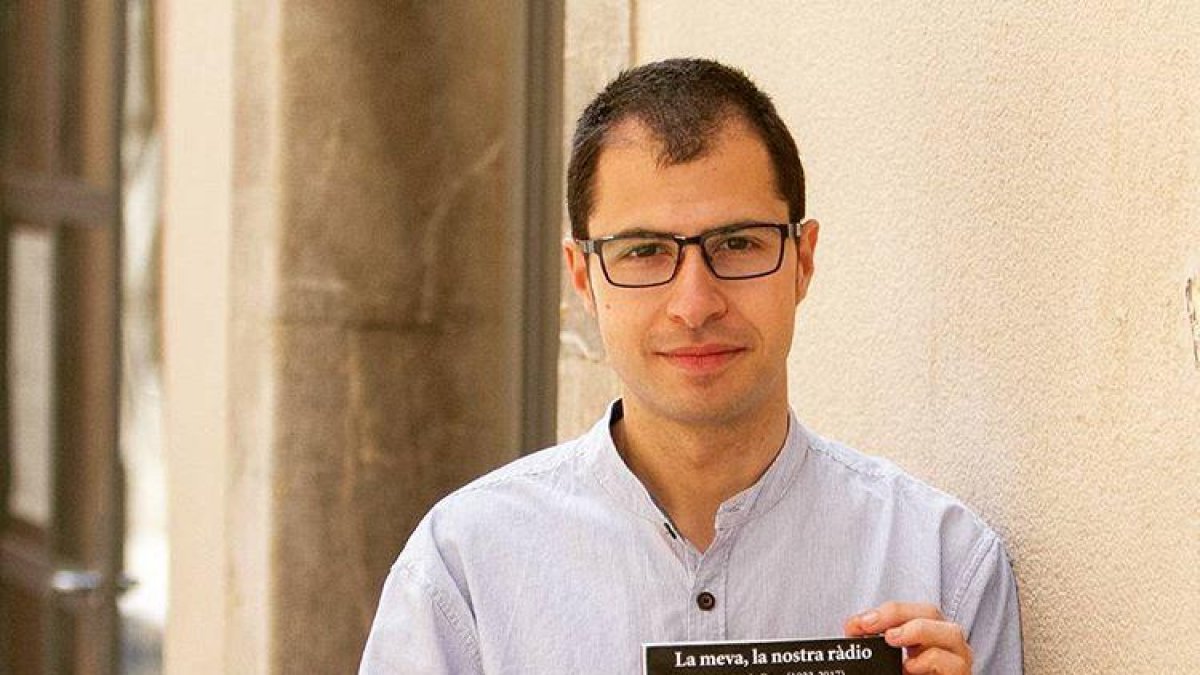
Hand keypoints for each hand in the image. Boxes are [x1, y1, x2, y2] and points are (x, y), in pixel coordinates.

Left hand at [844, 602, 971, 674]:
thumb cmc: (905, 674)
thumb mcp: (888, 659)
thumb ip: (874, 645)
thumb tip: (852, 630)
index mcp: (925, 635)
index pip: (909, 610)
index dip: (883, 611)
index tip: (855, 624)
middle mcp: (944, 644)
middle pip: (931, 612)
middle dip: (898, 613)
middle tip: (869, 624)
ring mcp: (957, 660)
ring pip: (951, 632)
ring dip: (918, 630)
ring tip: (891, 638)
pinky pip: (954, 663)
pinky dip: (931, 660)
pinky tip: (909, 666)